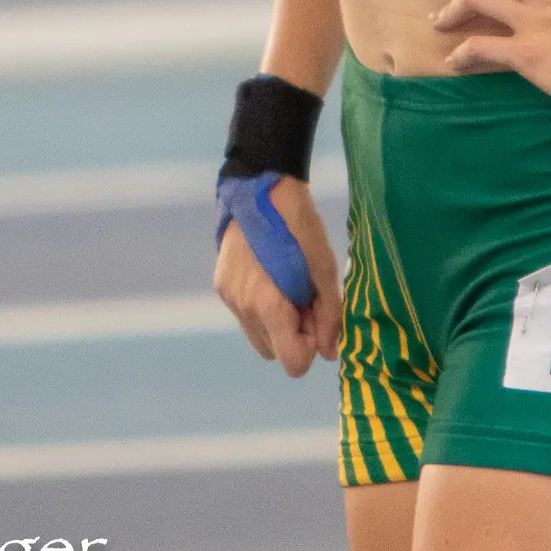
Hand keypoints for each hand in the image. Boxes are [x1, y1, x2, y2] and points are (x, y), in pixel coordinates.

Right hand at [213, 176, 341, 376]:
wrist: (260, 186)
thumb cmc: (300, 226)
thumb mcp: (324, 268)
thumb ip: (329, 315)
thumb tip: (329, 353)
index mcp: (270, 306)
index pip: (292, 363)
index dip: (309, 348)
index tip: (317, 319)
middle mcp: (244, 308)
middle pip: (274, 353)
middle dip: (293, 335)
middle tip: (306, 298)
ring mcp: (229, 297)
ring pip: (258, 335)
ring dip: (276, 323)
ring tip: (289, 286)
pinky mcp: (222, 284)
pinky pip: (245, 313)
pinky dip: (260, 306)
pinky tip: (271, 274)